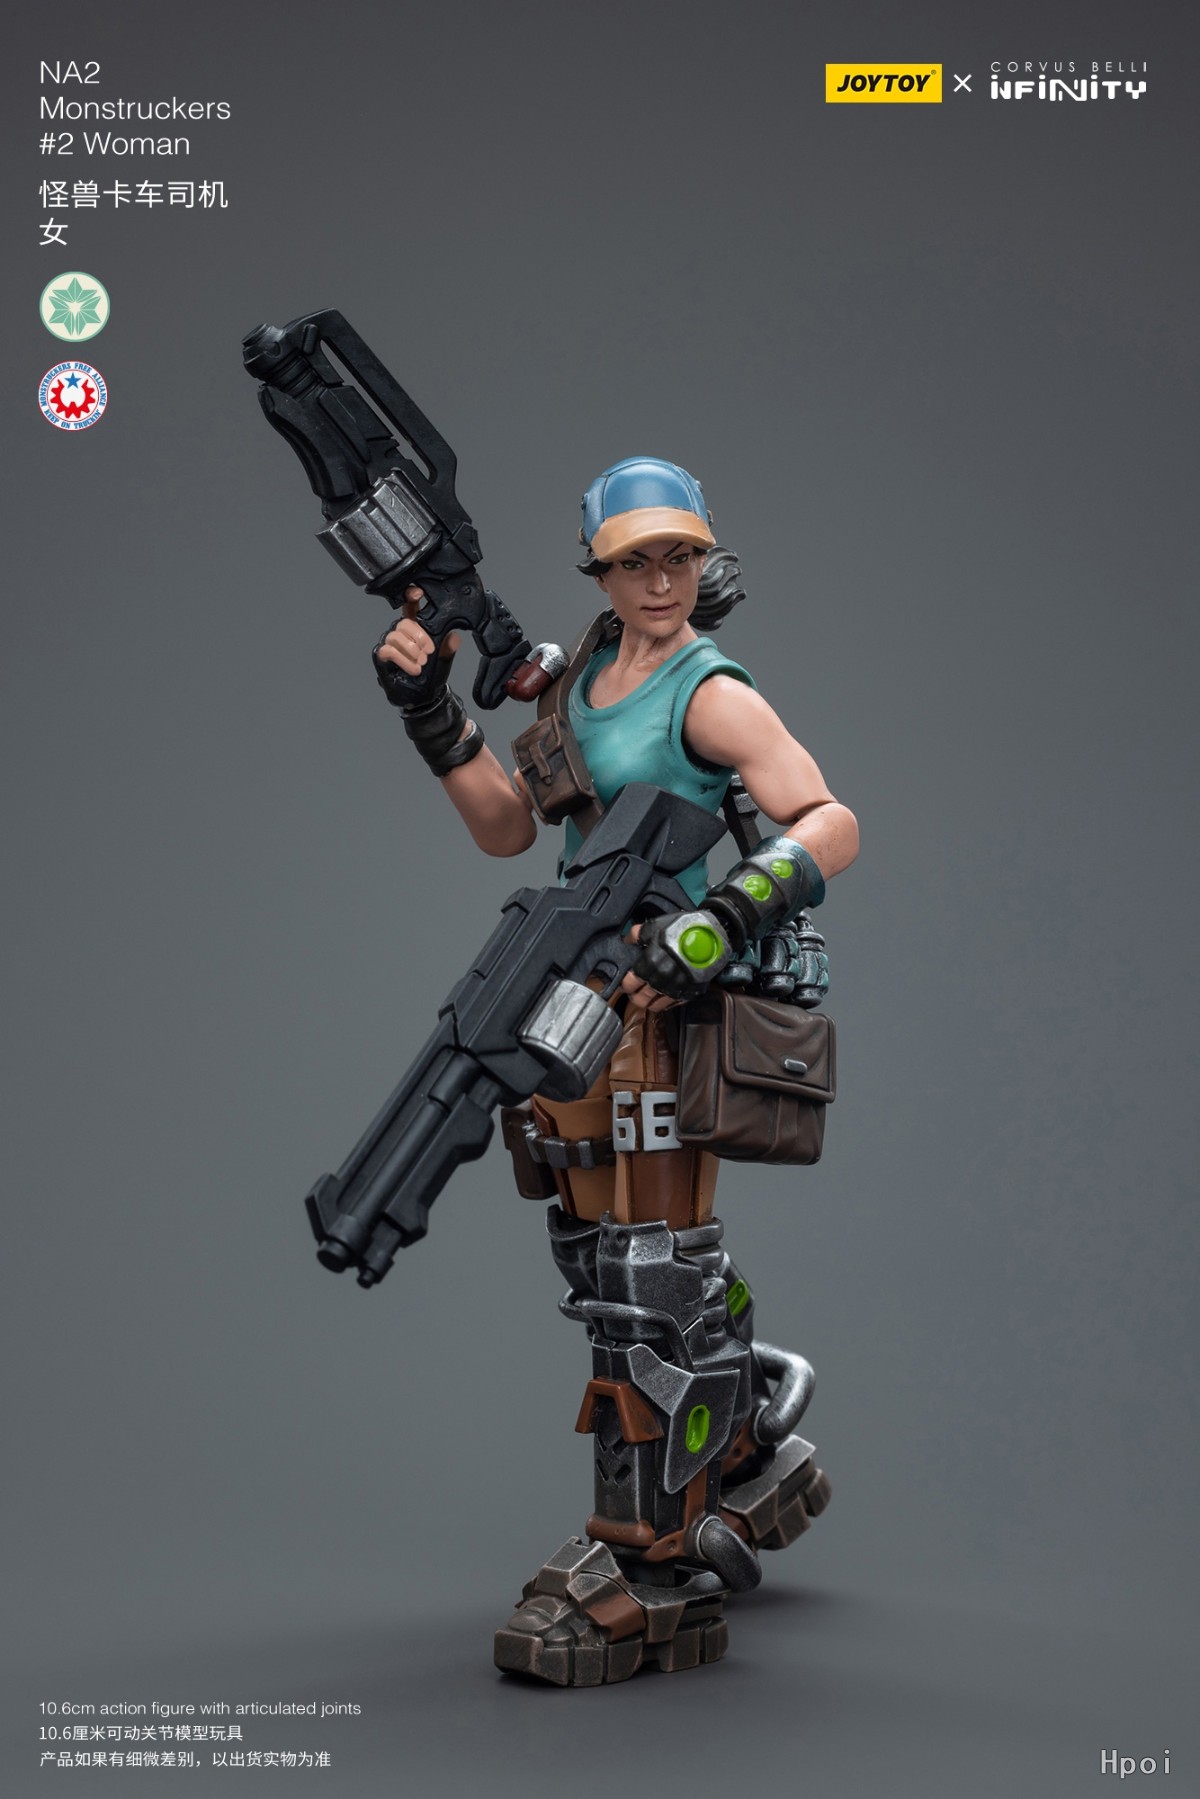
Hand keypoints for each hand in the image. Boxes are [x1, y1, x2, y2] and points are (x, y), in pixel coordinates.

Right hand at [373, 588, 460, 702]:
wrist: (424, 697)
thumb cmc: (431, 675)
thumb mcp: (444, 659)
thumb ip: (448, 647)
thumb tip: (454, 636)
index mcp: (415, 628)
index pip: (410, 607)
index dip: (411, 597)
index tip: (418, 593)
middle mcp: (400, 633)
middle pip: (403, 622)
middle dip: (418, 636)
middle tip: (428, 652)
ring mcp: (389, 644)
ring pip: (395, 636)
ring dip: (411, 650)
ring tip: (421, 663)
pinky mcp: (382, 656)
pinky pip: (388, 650)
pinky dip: (403, 659)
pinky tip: (414, 669)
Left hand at [627, 910, 731, 1003]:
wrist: (712, 934)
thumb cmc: (683, 929)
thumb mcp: (656, 926)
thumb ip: (638, 934)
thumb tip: (627, 940)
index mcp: (650, 964)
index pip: (630, 983)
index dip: (626, 983)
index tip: (626, 982)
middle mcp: (661, 980)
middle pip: (640, 998)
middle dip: (635, 995)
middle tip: (635, 991)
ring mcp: (676, 988)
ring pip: (655, 1005)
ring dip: (649, 1001)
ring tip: (648, 995)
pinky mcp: (690, 993)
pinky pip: (673, 1004)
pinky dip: (666, 1002)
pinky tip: (664, 996)